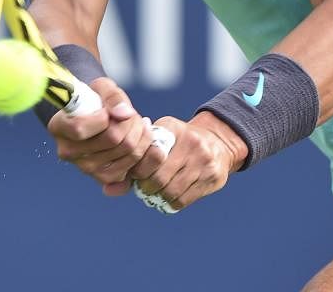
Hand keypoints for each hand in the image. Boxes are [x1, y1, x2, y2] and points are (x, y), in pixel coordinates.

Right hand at [47, 77, 154, 193]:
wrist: (98, 118)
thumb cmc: (96, 99)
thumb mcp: (102, 87)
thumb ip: (112, 96)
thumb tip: (124, 114)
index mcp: (59, 127)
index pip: (80, 128)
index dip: (102, 117)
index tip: (107, 110)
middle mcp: (68, 152)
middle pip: (112, 139)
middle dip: (129, 121)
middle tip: (130, 113)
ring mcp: (86, 168)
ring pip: (128, 150)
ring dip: (139, 132)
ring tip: (135, 122)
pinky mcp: (104, 178)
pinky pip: (134, 163)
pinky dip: (143, 146)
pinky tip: (139, 135)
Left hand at [129, 111, 247, 211]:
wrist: (219, 141)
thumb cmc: (181, 141)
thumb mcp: (165, 133)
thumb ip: (142, 149)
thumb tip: (113, 183)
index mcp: (175, 129)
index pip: (149, 156)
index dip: (138, 171)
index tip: (135, 175)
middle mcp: (192, 143)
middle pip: (159, 177)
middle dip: (147, 188)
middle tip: (143, 189)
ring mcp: (204, 161)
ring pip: (171, 191)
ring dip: (159, 197)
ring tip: (155, 194)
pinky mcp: (213, 177)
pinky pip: (184, 199)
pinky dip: (172, 203)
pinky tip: (169, 198)